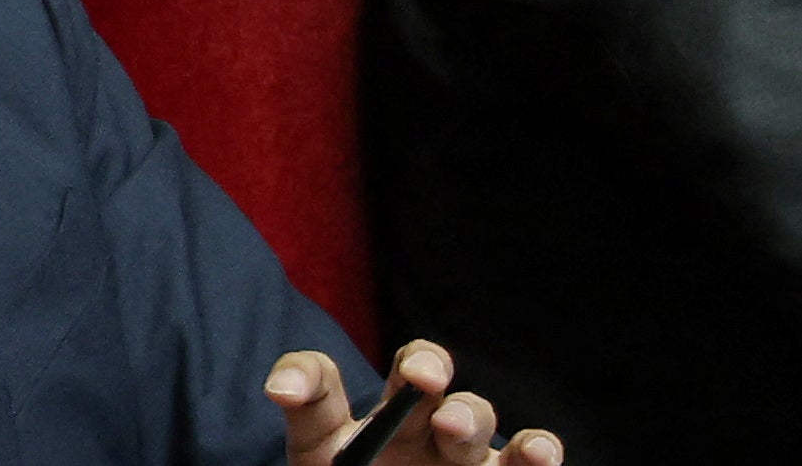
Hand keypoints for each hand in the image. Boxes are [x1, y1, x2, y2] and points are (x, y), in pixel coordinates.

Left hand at [268, 338, 557, 465]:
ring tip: (452, 425)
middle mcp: (409, 427)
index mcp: (346, 428)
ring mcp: (461, 455)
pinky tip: (540, 453)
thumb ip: (316, 443)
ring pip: (471, 414)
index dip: (301, 378)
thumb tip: (287, 394)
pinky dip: (537, 451)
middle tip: (420, 382)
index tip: (282, 394)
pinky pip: (527, 460)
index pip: (320, 382)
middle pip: (416, 376)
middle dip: (422, 367)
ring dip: (468, 413)